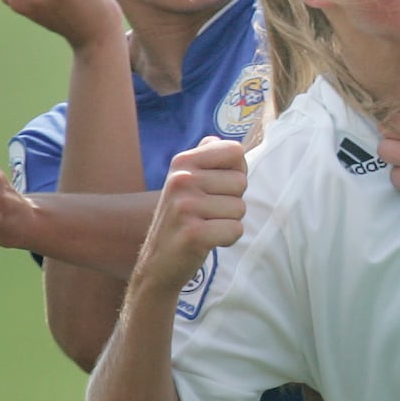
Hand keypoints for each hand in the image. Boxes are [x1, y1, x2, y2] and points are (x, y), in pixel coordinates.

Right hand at [134, 139, 246, 294]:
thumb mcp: (185, 182)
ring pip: (240, 208)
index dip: (235, 172)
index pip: (235, 151)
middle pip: (241, 182)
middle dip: (232, 201)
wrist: (158, 262)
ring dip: (228, 222)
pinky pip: (235, 230)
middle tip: (207, 213)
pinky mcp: (193, 233)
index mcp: (182, 162)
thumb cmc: (182, 219)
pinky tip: (206, 242)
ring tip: (205, 226)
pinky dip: (227, 240)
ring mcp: (185, 206)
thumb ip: (204, 158)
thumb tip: (216, 137)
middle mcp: (181, 179)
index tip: (216, 188)